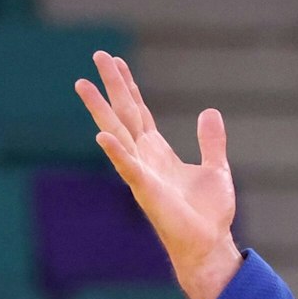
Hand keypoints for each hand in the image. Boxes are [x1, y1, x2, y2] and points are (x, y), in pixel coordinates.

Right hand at [76, 51, 241, 298]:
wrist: (209, 244)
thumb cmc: (209, 214)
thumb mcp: (215, 169)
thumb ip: (211, 141)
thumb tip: (210, 111)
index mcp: (158, 152)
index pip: (139, 112)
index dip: (129, 87)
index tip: (116, 62)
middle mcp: (145, 158)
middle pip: (124, 114)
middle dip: (112, 85)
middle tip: (98, 54)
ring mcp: (142, 173)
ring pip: (117, 134)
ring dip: (100, 110)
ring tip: (82, 84)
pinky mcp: (147, 191)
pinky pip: (129, 168)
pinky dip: (116, 152)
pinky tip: (102, 137)